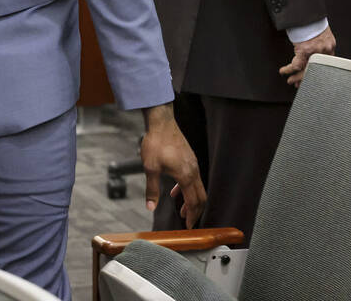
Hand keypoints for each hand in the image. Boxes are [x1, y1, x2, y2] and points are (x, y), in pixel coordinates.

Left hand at [141, 103, 204, 227]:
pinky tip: (174, 191)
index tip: (189, 227)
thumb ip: (151, 189)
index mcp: (186, 176)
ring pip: (197, 187)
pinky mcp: (190, 159)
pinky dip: (187, 188)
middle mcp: (193, 171)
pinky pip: (193, 178)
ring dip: (190, 200)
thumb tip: (150, 207)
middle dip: (195, 211)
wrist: (161, 122)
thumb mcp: (150, 168)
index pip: (194, 202)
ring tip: (181, 209)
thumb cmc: (156, 143)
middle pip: (200, 197)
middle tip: (187, 221)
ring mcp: (193, 164)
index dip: (192, 216)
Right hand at [279, 27, 335, 86]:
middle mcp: (325, 50)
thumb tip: (313, 55)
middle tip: (300, 84)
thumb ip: (320, 46)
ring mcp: (315, 51)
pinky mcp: (304, 50)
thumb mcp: (320, 35)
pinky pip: (296, 64)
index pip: (325, 65)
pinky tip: (283, 71)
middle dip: (306, 78)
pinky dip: (288, 69)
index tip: (312, 79)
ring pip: (306, 70)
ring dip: (297, 77)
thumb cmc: (312, 23)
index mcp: (330, 46)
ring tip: (291, 81)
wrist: (307, 14)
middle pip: (316, 70)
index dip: (317, 74)